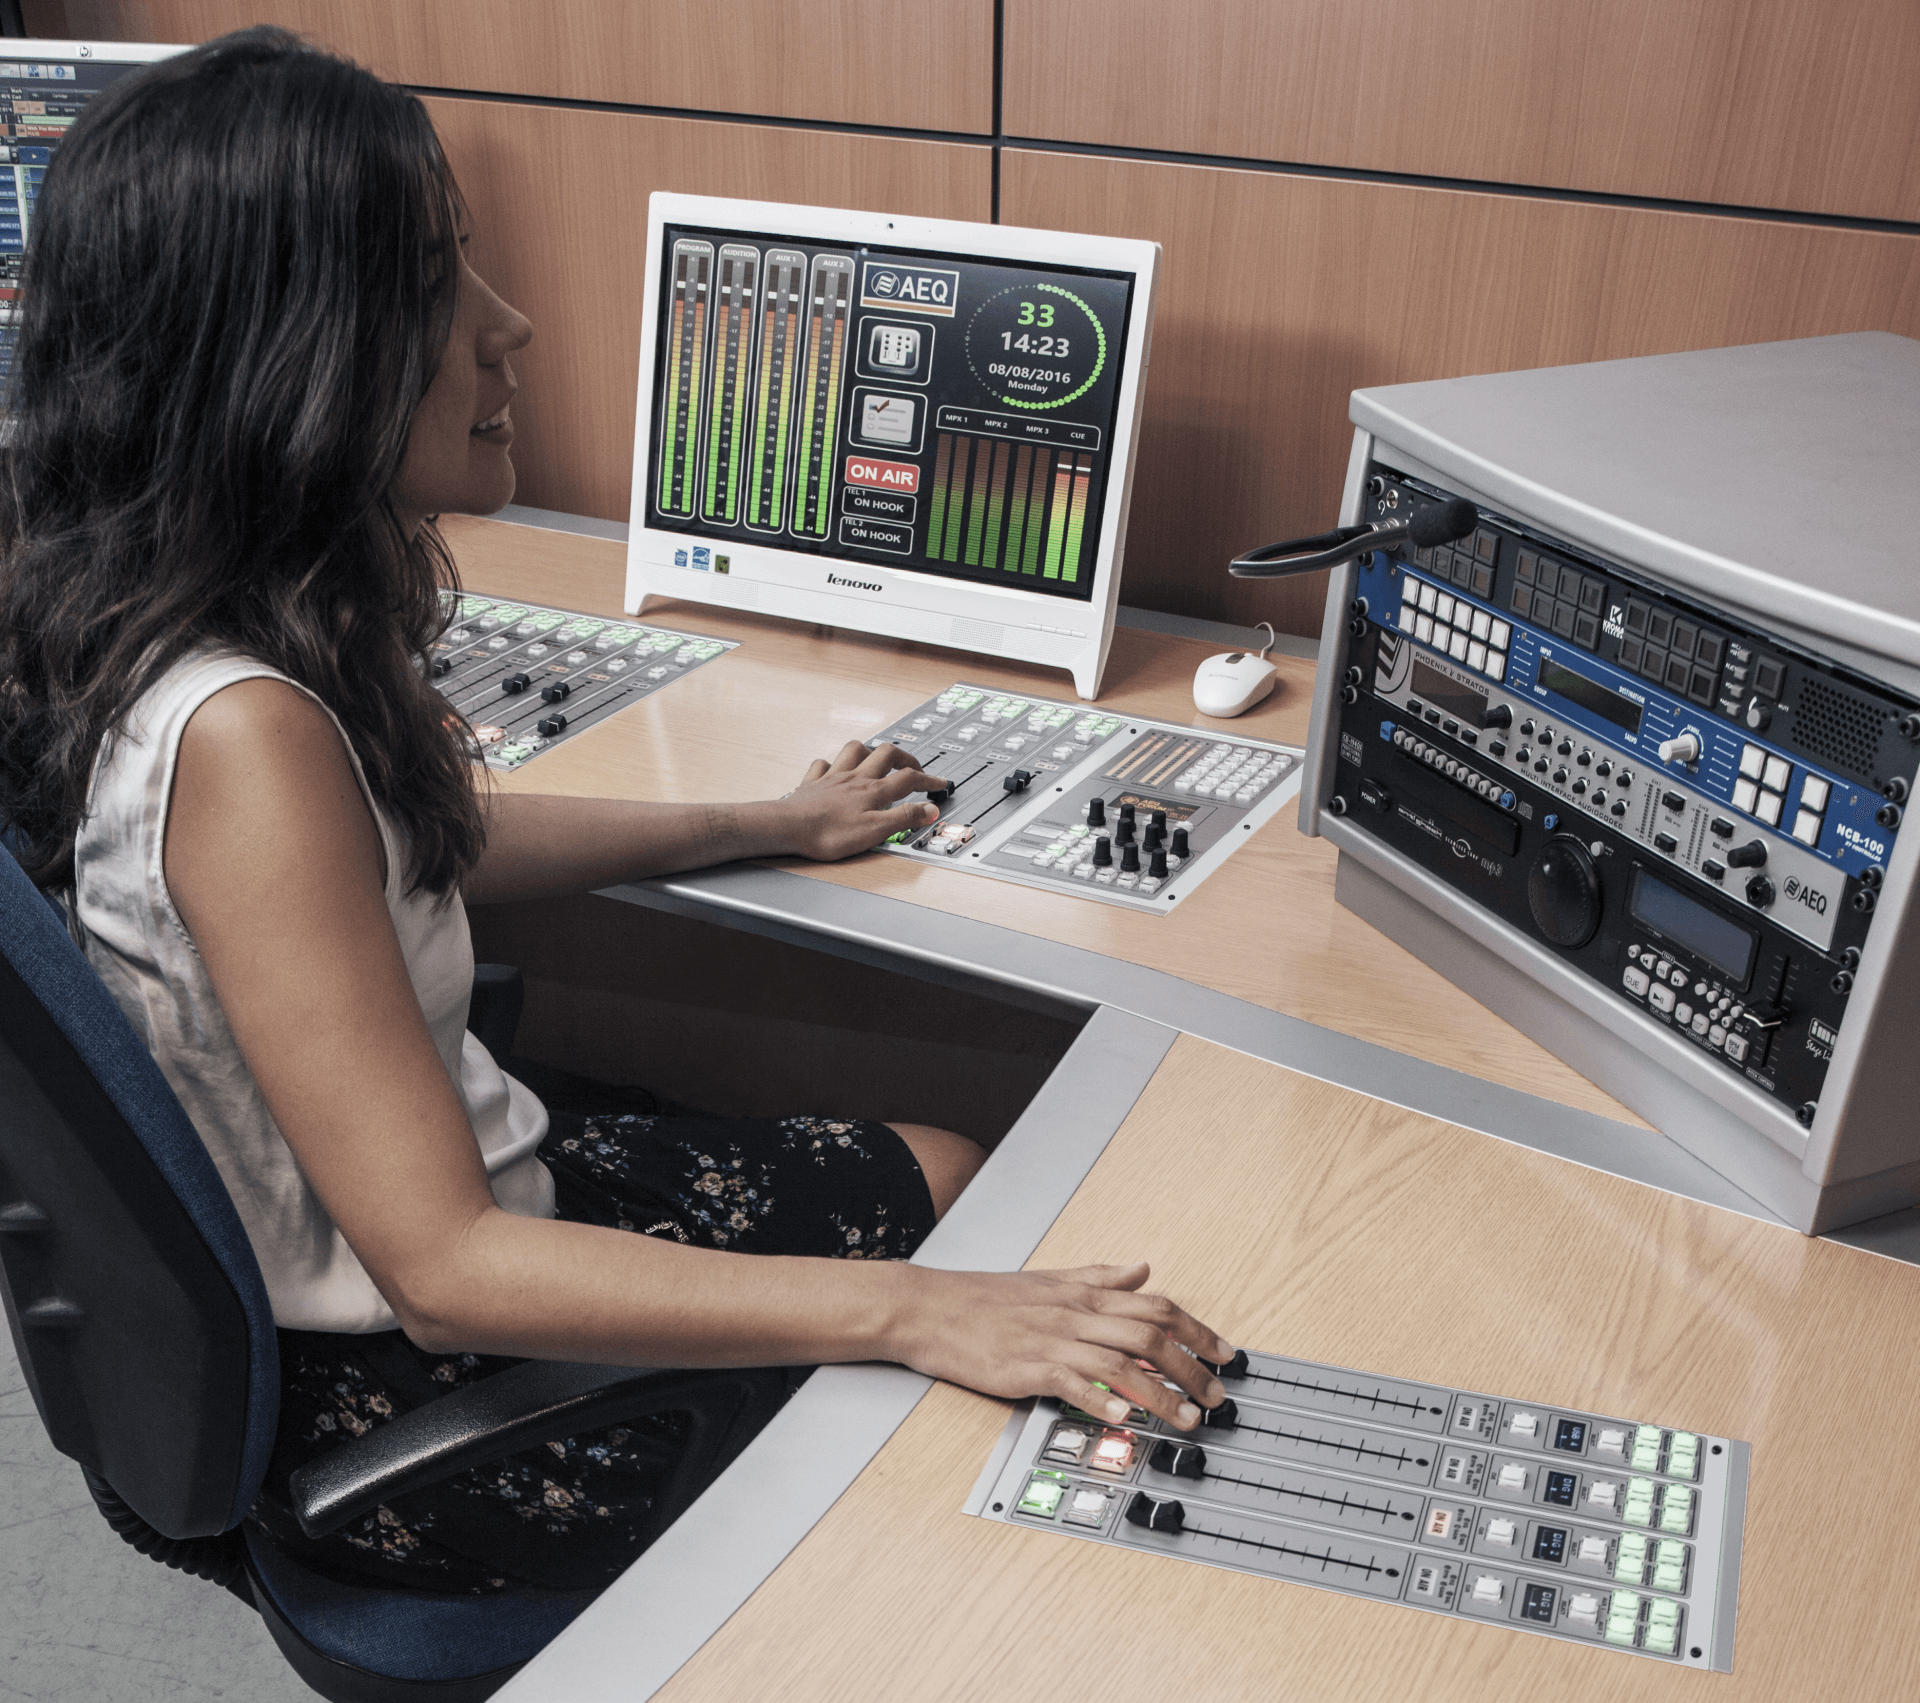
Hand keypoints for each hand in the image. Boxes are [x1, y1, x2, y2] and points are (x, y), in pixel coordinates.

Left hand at [779, 740, 947, 860]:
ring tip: (877, 757)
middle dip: (905, 757)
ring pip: (854, 750)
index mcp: (873, 791)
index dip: (929, 779)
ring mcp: (833, 778)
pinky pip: (823, 764)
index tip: (940, 784)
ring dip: (870, 750)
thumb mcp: (875, 831)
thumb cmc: (827, 833)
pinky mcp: (813, 784)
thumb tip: (929, 810)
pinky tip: (835, 768)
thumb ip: (904, 818)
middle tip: (914, 766)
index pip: (908, 778)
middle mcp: (855, 778)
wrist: (787, 827)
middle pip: (886, 754)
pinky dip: (833, 764)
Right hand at [887, 1261, 1230, 1430]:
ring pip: (1118, 1362)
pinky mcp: (1024, 1367)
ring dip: (1159, 1392)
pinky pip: (1070, 1383)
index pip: (1154, 1304)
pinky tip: (1124, 1419)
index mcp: (1082, 1293)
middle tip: (1217, 1394)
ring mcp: (1049, 1341)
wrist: (928, 1306)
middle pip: (1147, 1333)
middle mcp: (1073, 1314)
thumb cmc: (984, 1297)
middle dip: (1191, 1366)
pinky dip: (1101, 1401)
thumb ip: (1100, 1276)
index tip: (1225, 1352)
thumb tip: (1143, 1268)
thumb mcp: (1049, 1278)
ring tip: (1187, 1417)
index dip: (1196, 1328)